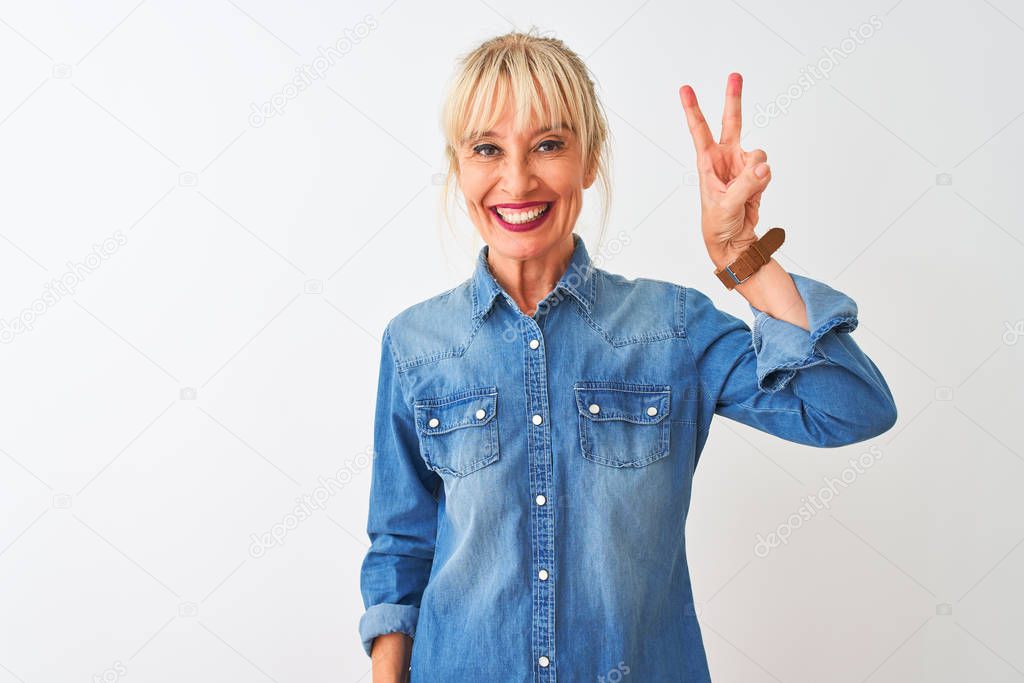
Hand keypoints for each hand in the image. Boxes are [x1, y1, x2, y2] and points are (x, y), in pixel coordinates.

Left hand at [679, 73, 771, 269]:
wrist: (734, 240)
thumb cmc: (718, 224)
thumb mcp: (726, 205)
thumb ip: (746, 184)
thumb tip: (763, 165)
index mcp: (707, 163)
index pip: (699, 131)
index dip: (693, 109)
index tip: (685, 89)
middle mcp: (725, 159)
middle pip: (731, 122)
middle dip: (733, 99)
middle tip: (735, 75)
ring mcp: (742, 165)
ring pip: (758, 152)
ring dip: (757, 170)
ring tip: (746, 192)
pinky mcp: (756, 174)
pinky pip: (766, 169)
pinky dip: (764, 180)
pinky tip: (753, 194)